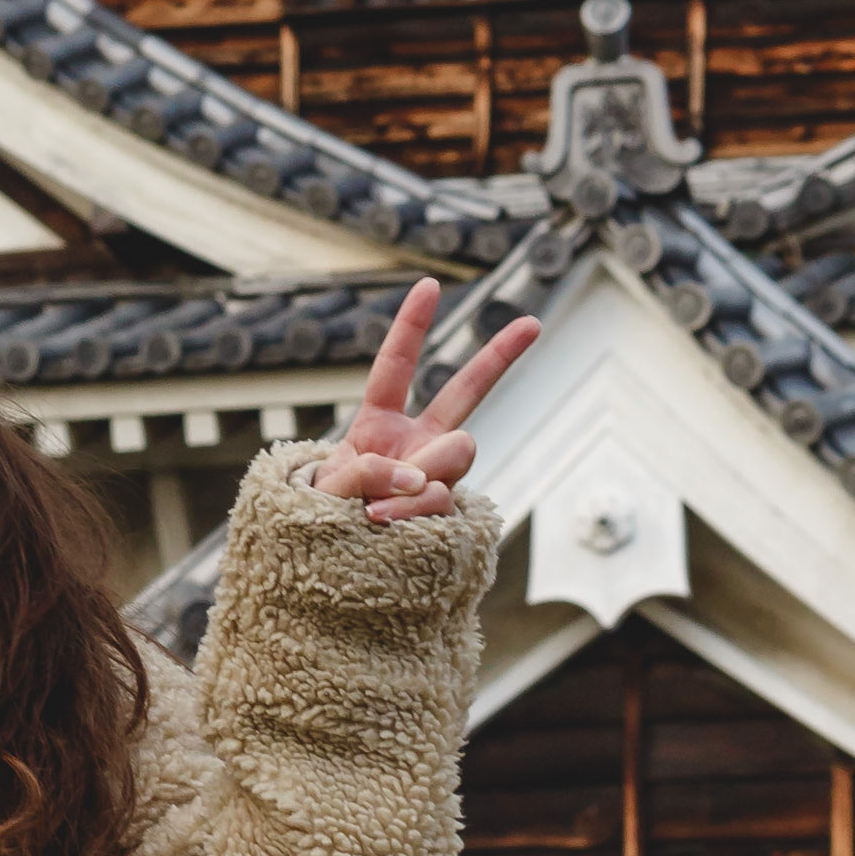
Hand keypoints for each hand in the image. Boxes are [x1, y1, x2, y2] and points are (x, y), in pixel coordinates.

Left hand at [305, 280, 536, 524]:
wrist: (329, 571)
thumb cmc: (321, 519)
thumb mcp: (328, 487)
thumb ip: (367, 472)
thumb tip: (419, 477)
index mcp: (379, 425)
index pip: (395, 367)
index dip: (412, 326)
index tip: (431, 284)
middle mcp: (418, 445)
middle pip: (466, 393)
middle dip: (500, 355)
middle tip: (533, 322)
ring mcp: (438, 477)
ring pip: (457, 454)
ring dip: (421, 479)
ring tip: (377, 512)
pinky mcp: (447, 511)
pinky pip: (444, 501)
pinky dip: (415, 514)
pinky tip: (387, 529)